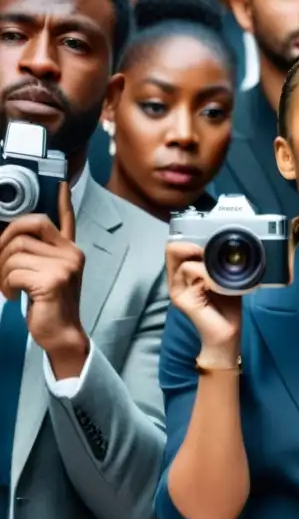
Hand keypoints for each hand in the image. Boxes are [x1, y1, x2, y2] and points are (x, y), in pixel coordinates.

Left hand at [0, 183, 88, 360]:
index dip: (63, 200)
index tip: (61, 183)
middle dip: (4, 240)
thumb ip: (38, 256)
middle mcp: (72, 254)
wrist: (63, 334)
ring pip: (15, 252)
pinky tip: (14, 296)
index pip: (66, 220)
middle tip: (1, 263)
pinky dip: (6, 285)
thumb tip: (10, 240)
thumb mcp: (48, 276)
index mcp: (71, 251)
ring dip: (1, 271)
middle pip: (29, 226)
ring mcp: (65, 266)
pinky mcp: (53, 280)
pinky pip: (14, 272)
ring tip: (8, 287)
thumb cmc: (51, 305)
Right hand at [166, 242, 242, 357]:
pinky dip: (207, 274)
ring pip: (184, 261)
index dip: (190, 238)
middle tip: (211, 250)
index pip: (177, 247)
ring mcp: (177, 289)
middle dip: (193, 244)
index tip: (210, 238)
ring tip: (218, 272)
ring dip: (205, 262)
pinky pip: (191, 274)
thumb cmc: (227, 306)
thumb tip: (228, 247)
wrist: (227, 333)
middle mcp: (177, 280)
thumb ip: (220, 264)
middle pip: (172, 249)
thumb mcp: (225, 277)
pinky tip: (217, 283)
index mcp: (185, 273)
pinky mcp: (181, 299)